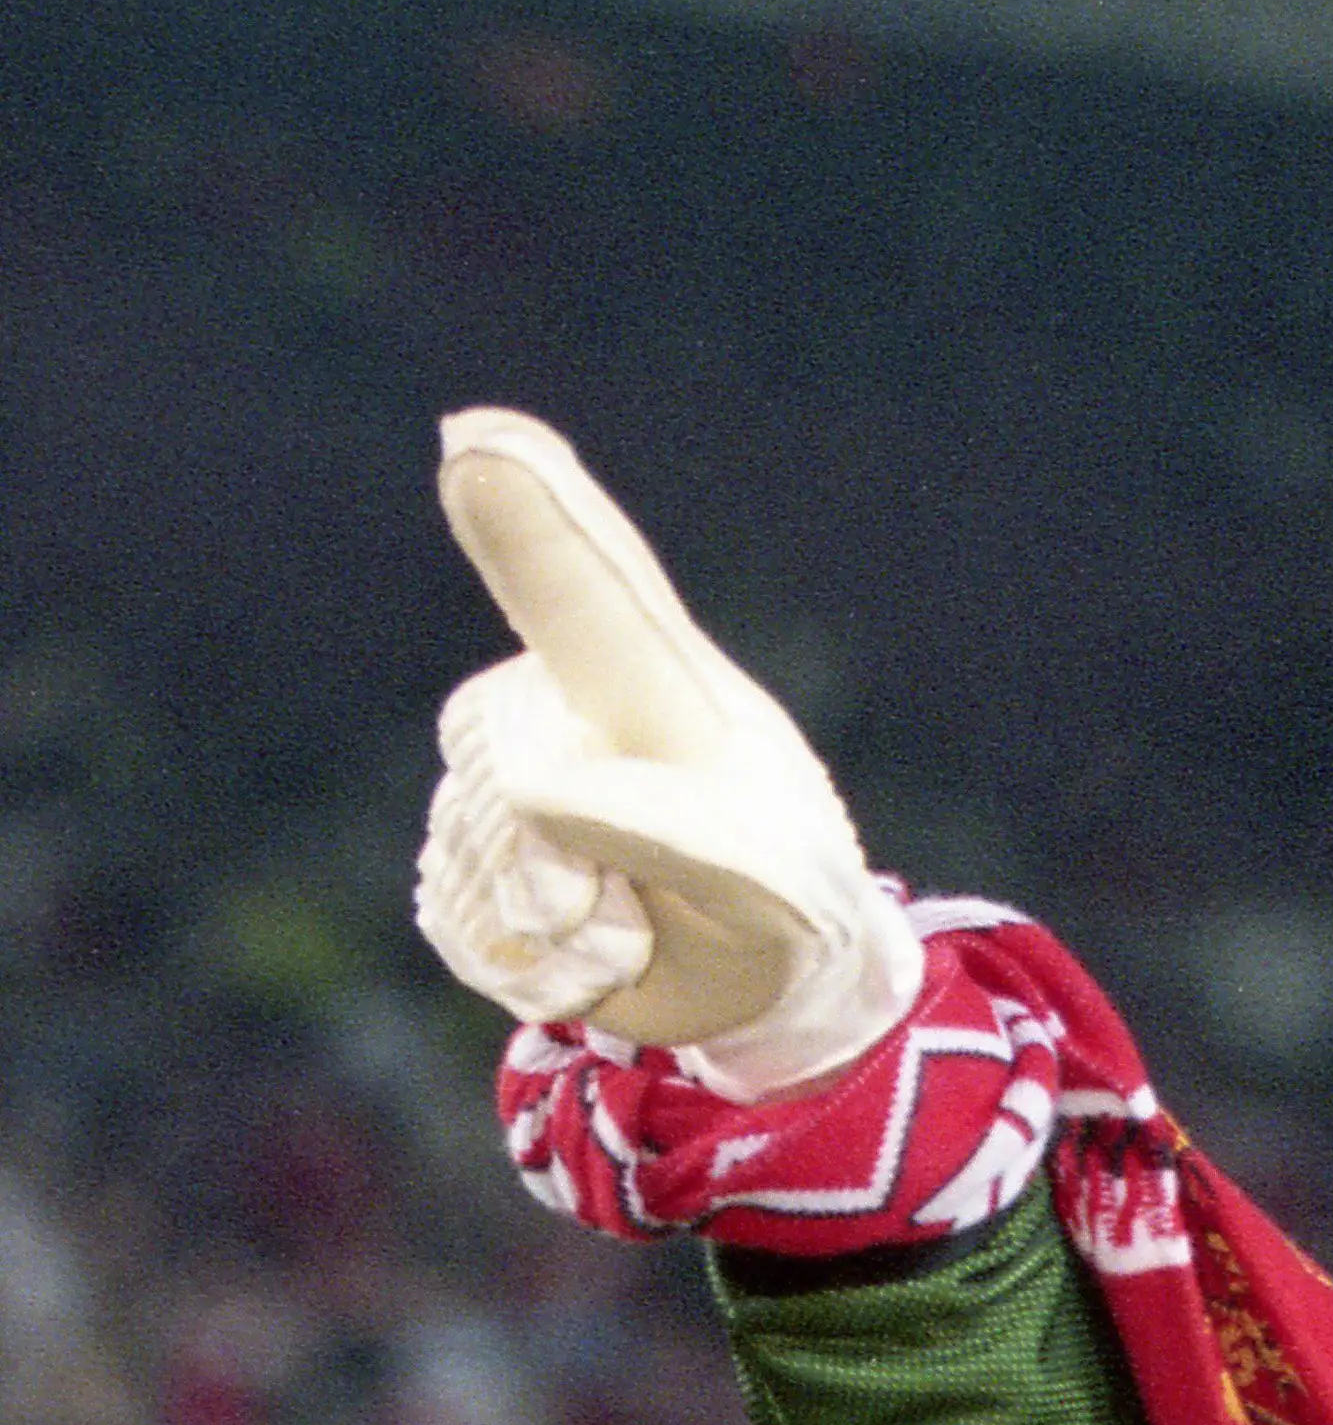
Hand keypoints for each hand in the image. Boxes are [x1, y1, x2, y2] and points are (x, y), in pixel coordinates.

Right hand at [414, 409, 919, 1083]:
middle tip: (652, 900)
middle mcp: (564, 701)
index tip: (478, 446)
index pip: (589, 589)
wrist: (761, 978)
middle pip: (497, 761)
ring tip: (635, 918)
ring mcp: (506, 771)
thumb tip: (536, 787)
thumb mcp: (774, 891)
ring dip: (557, 927)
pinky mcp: (471, 853)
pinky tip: (589, 947)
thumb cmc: (783, 907)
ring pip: (470, 850)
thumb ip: (675, 834)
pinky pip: (458, 920)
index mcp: (654, 683)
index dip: (535, 520)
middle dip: (562, 861)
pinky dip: (527, 968)